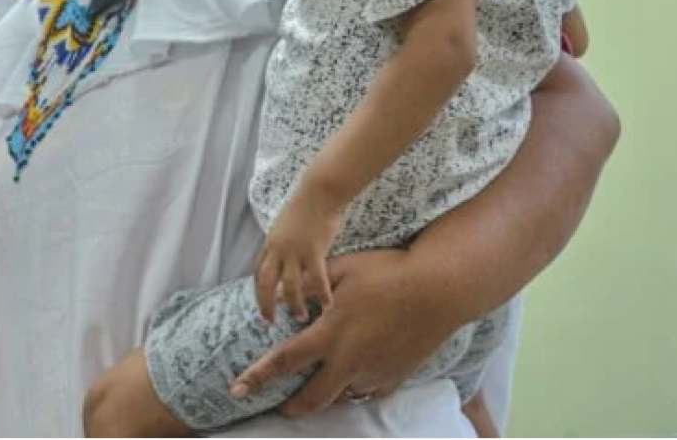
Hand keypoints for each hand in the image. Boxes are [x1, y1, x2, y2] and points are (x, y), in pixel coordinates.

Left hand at [232, 250, 463, 417]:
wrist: (439, 290)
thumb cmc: (388, 272)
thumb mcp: (344, 269)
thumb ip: (312, 286)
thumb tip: (284, 295)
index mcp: (330, 334)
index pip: (284, 361)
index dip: (257, 377)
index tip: (237, 389)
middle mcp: (349, 361)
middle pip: (312, 398)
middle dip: (292, 407)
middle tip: (281, 407)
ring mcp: (373, 373)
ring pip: (341, 397)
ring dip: (326, 396)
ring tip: (317, 387)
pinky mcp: (395, 377)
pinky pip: (368, 392)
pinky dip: (355, 388)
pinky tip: (352, 378)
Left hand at [254, 190, 340, 324]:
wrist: (318, 193)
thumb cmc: (305, 207)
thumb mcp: (284, 227)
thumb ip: (282, 245)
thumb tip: (284, 259)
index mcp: (270, 244)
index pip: (258, 273)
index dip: (258, 292)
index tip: (262, 305)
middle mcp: (277, 250)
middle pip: (265, 283)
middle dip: (265, 305)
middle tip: (270, 322)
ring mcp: (294, 251)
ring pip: (289, 285)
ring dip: (294, 304)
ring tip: (301, 316)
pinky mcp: (313, 251)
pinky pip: (316, 278)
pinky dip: (321, 293)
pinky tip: (327, 304)